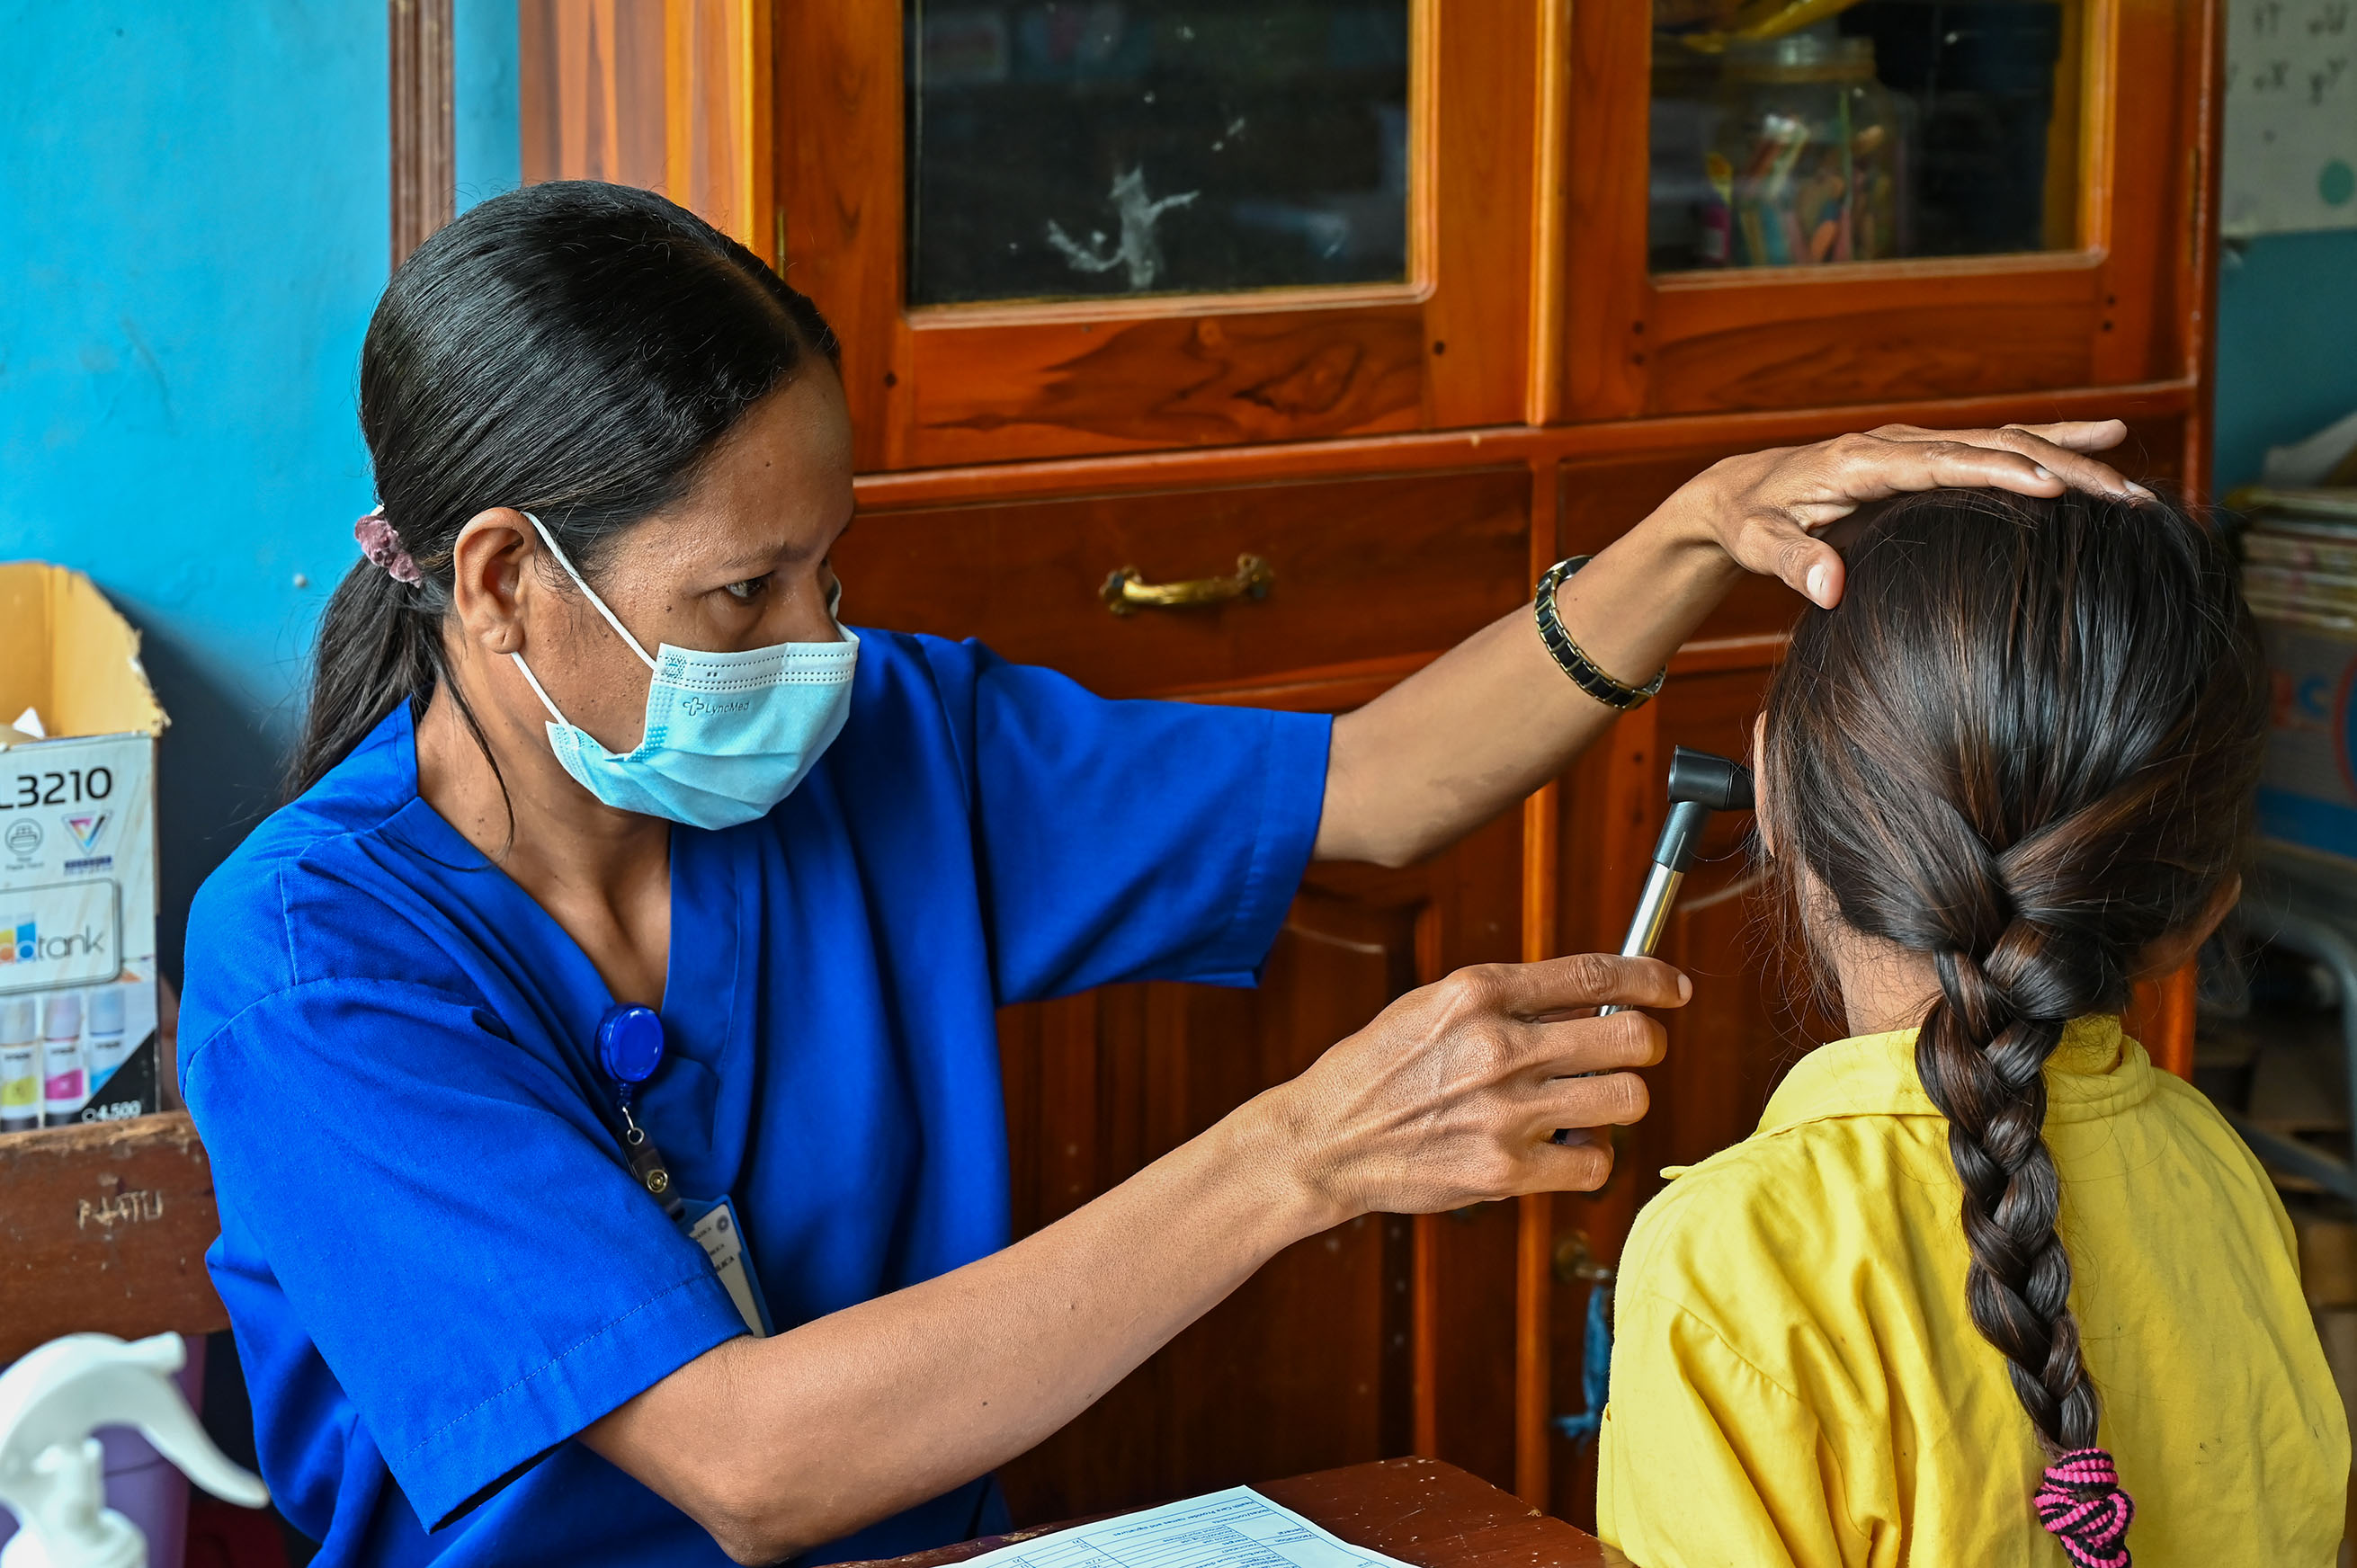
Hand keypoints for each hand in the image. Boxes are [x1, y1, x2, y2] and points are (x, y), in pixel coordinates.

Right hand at [1264, 953, 1688, 1221]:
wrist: (1324, 1141)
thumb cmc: (1376, 1071)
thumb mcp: (1430, 1006)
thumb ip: (1504, 999)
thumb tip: (1584, 998)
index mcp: (1478, 992)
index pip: (1594, 976)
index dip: (1651, 978)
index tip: (1674, 987)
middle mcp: (1498, 1046)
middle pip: (1632, 1038)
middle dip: (1645, 1044)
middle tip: (1628, 1053)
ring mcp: (1506, 1111)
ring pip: (1628, 1099)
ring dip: (1621, 1099)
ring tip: (1592, 1102)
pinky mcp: (1505, 1170)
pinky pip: (1596, 1162)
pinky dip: (1592, 1155)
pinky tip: (1566, 1145)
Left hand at [1662, 419, 2148, 608]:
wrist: (1740, 491)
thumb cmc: (1749, 519)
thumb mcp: (1757, 545)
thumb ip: (1789, 563)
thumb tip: (1828, 587)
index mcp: (1864, 462)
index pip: (1945, 464)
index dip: (1999, 472)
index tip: (2053, 486)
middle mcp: (1899, 443)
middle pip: (1992, 446)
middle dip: (2061, 465)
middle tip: (2123, 493)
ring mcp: (1917, 445)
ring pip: (2005, 440)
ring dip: (2070, 452)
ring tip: (2130, 469)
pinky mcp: (1927, 456)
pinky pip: (1996, 446)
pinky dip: (2049, 444)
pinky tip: (2103, 441)